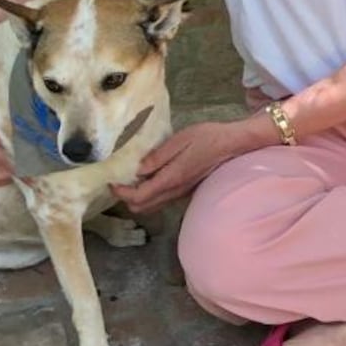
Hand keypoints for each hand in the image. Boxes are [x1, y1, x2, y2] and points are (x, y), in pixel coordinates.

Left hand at [112, 117, 262, 213]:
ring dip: (138, 198)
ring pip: (152, 206)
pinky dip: (150, 195)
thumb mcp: (180, 140)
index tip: (111, 182)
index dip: (121, 192)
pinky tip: (150, 179)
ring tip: (131, 181)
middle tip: (119, 182)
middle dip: (126, 198)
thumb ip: (158, 156)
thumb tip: (139, 169)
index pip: (138, 196)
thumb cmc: (208, 138)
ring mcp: (181, 193)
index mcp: (171, 178)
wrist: (234, 145)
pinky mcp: (186, 190)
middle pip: (142, 207)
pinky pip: (162, 200)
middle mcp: (175, 191)